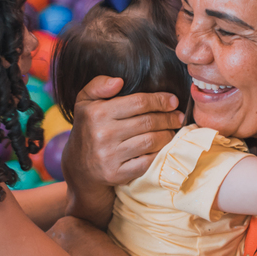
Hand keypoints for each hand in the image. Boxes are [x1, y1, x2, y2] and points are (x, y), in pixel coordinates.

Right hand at [62, 76, 183, 186]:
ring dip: (167, 135)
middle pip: (148, 122)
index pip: (138, 103)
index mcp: (96, 113)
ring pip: (150, 141)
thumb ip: (99, 85)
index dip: (159, 101)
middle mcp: (102, 134)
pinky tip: (162, 147)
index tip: (173, 101)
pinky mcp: (116, 174)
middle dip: (168, 118)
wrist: (79, 167)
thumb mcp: (85, 102)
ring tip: (172, 130)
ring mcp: (109, 156)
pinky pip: (147, 161)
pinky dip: (158, 153)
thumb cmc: (88, 128)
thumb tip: (119, 81)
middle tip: (178, 117)